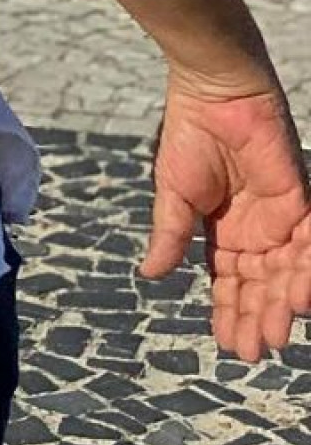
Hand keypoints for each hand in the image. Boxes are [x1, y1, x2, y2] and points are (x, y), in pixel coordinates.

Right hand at [142, 78, 310, 360]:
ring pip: (288, 275)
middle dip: (258, 319)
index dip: (229, 314)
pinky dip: (306, 272)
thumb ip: (170, 235)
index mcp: (225, 232)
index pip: (231, 284)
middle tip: (255, 351)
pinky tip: (296, 298)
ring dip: (282, 305)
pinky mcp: (301, 203)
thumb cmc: (189, 136)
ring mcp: (281, 220)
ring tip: (275, 335)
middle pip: (261, 286)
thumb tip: (149, 275)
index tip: (227, 346)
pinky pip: (310, 245)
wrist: (213, 93)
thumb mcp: (174, 193)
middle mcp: (256, 233)